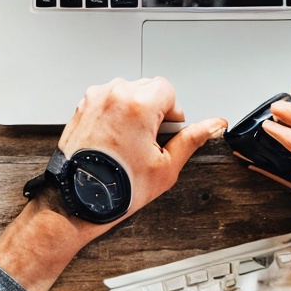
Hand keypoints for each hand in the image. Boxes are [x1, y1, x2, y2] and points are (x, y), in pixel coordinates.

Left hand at [59, 76, 226, 218]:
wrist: (76, 202)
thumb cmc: (116, 189)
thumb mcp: (165, 167)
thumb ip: (192, 139)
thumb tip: (213, 126)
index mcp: (138, 105)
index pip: (168, 90)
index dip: (172, 113)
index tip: (165, 132)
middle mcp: (114, 96)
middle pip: (148, 88)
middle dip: (153, 111)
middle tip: (148, 142)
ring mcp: (94, 100)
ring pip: (127, 92)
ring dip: (133, 110)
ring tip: (129, 143)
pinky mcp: (81, 108)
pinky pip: (108, 100)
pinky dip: (114, 114)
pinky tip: (114, 141)